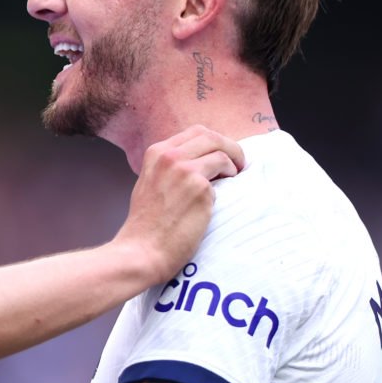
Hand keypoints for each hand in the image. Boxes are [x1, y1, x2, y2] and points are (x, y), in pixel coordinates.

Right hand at [118, 126, 243, 280]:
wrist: (142, 250)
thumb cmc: (147, 225)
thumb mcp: (150, 182)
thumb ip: (169, 167)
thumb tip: (198, 162)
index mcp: (156, 152)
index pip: (195, 133)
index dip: (215, 142)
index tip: (223, 154)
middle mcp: (169, 156)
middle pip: (212, 137)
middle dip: (231, 148)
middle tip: (239, 164)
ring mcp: (184, 170)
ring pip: (222, 154)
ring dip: (234, 165)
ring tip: (234, 179)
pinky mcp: (200, 188)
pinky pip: (224, 179)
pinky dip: (227, 187)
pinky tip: (219, 200)